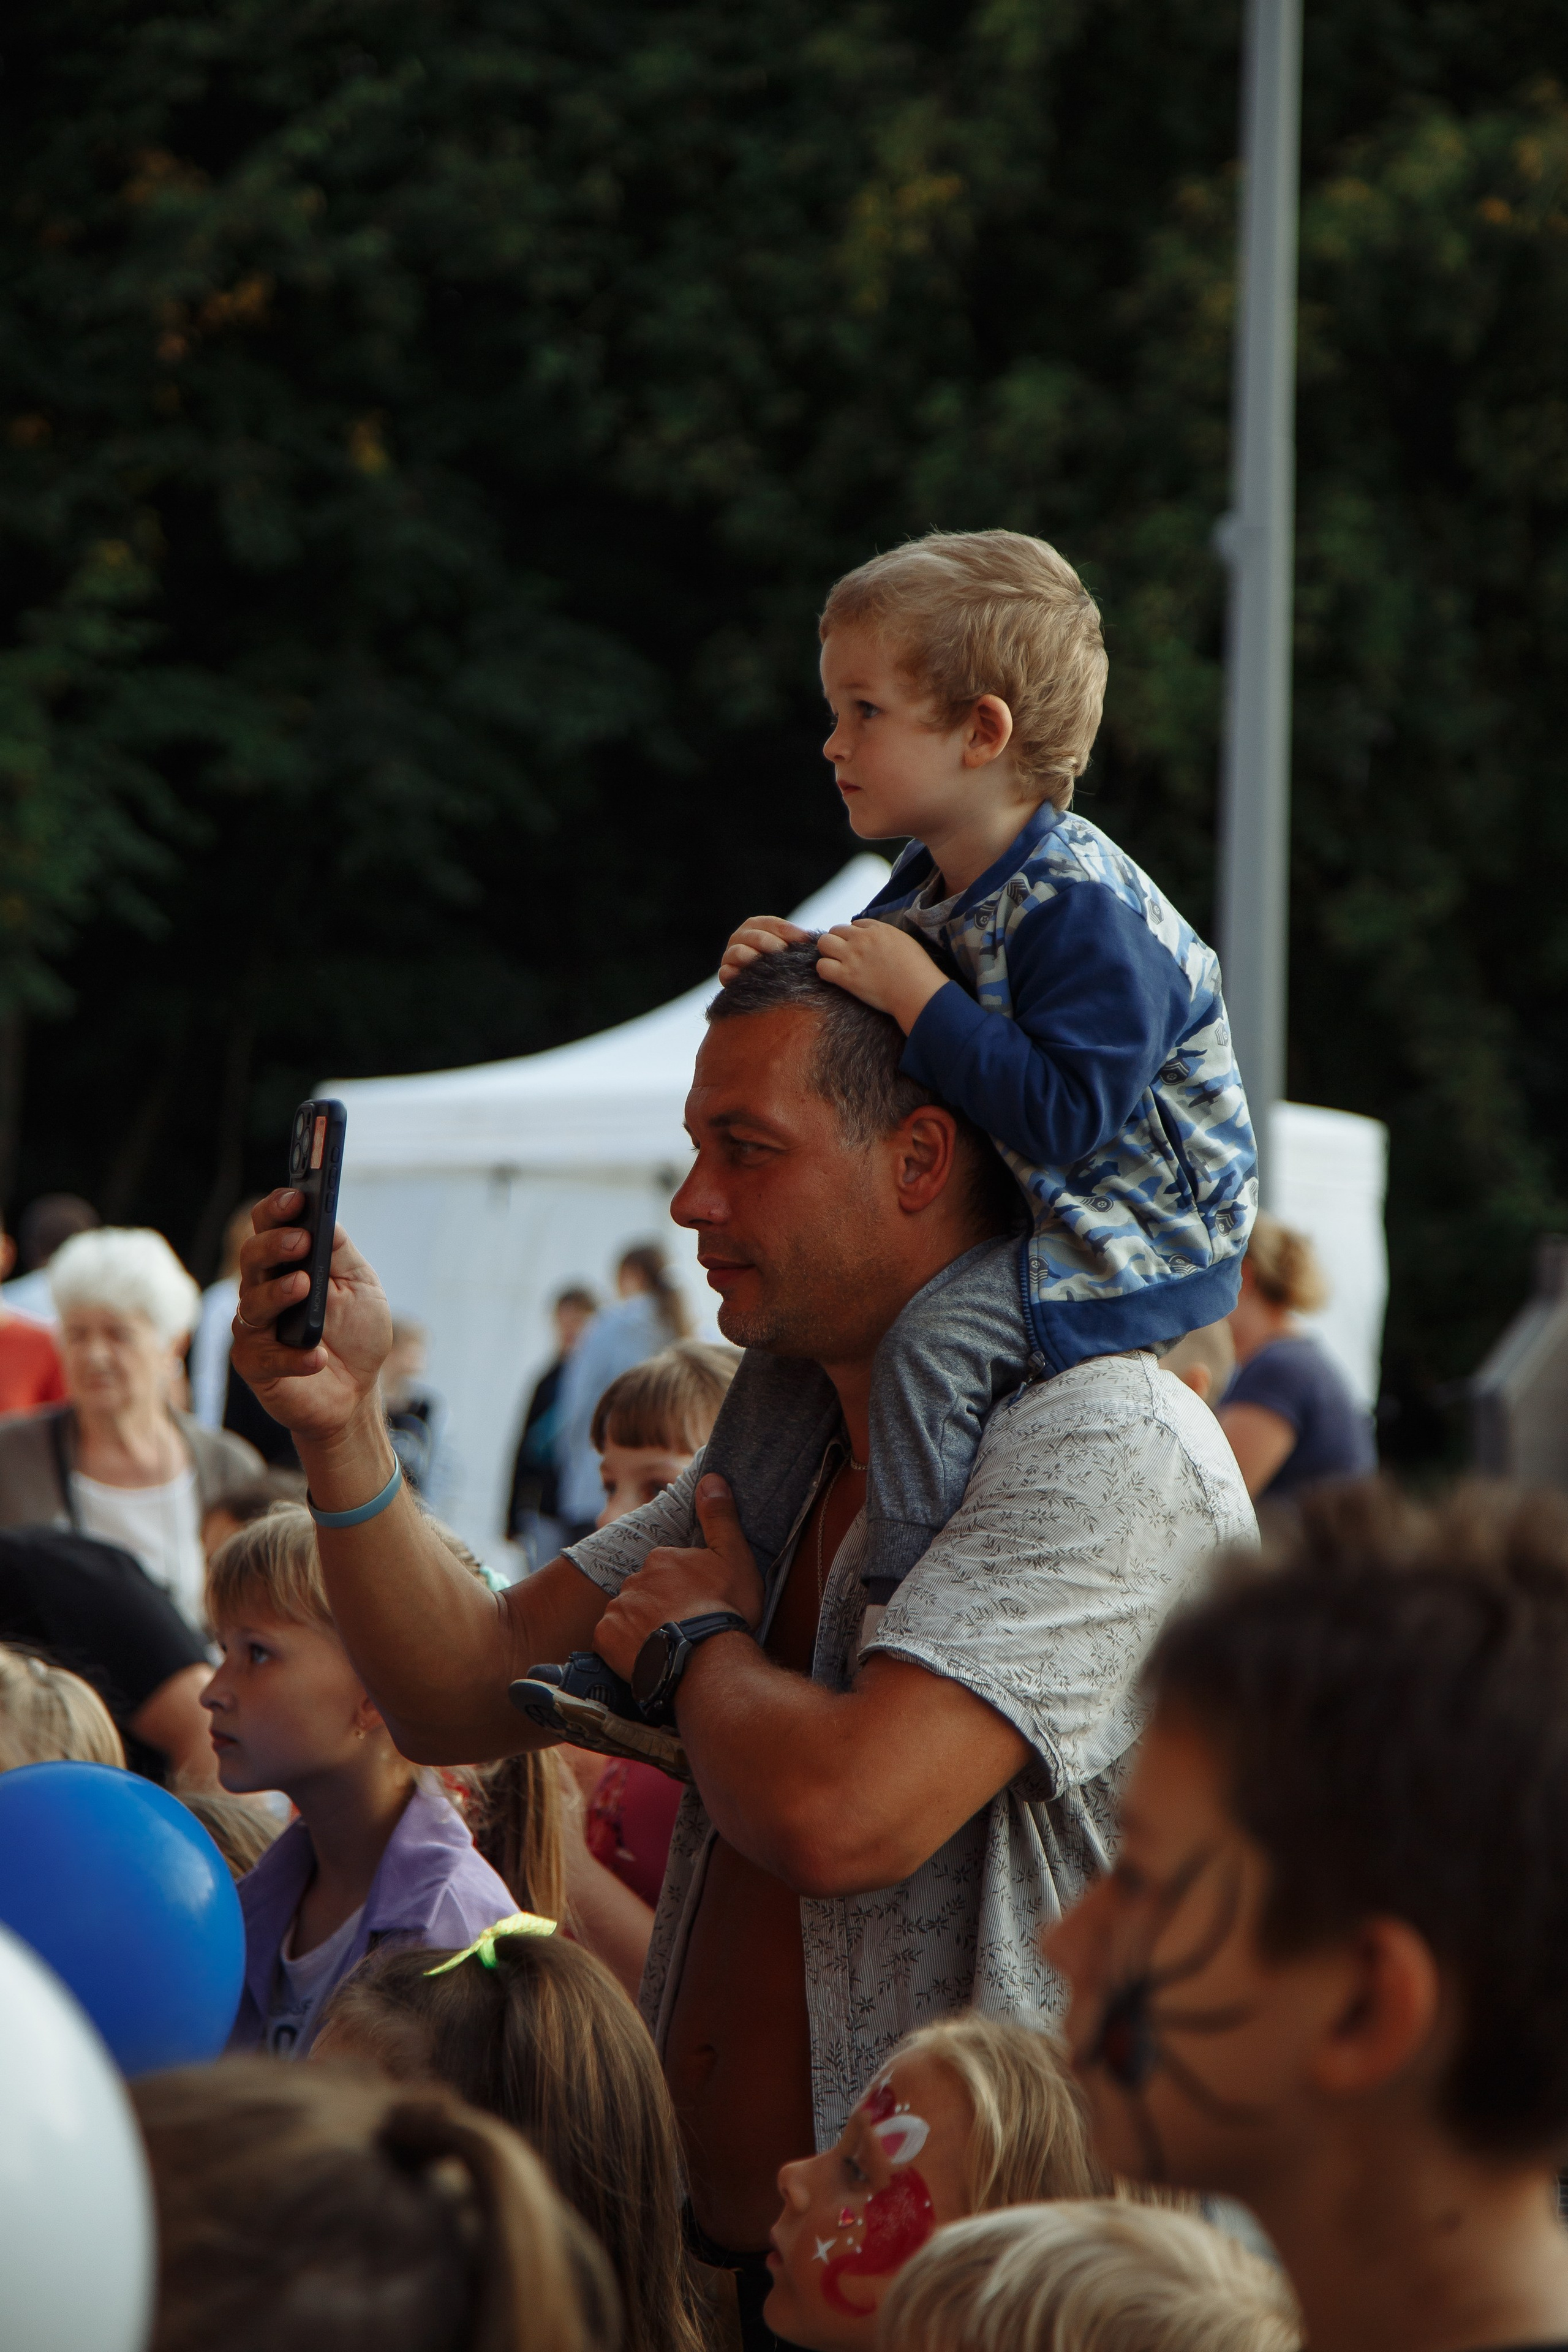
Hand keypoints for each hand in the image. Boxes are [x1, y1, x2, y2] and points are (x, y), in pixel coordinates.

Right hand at [229, 1191, 393, 1443]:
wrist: (357, 1392)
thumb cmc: (356, 1334)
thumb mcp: (361, 1287)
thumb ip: (341, 1254)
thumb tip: (326, 1218)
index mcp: (286, 1264)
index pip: (268, 1226)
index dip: (276, 1210)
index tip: (295, 1198)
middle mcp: (263, 1290)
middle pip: (252, 1258)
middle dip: (274, 1245)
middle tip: (300, 1241)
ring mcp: (256, 1329)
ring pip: (252, 1304)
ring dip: (278, 1293)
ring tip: (303, 1287)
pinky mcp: (256, 1366)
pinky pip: (266, 1357)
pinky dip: (293, 1357)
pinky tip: (317, 1357)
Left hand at [592, 1475, 763, 1678]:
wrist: (709, 1662)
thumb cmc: (726, 1610)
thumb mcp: (734, 1557)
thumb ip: (720, 1517)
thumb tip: (711, 1477)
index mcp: (662, 1558)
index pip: (666, 1570)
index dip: (682, 1589)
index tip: (697, 1605)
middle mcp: (634, 1578)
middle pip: (644, 1592)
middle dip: (659, 1607)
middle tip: (683, 1628)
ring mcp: (617, 1608)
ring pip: (628, 1615)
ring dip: (642, 1627)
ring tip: (668, 1648)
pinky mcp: (605, 1638)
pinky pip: (610, 1641)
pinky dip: (624, 1648)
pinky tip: (647, 1658)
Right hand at [718, 914, 810, 985]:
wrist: (756, 982)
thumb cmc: (775, 961)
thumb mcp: (784, 946)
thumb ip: (795, 940)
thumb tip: (815, 940)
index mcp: (755, 925)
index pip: (773, 924)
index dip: (790, 931)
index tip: (806, 940)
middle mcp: (740, 936)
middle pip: (757, 937)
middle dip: (774, 945)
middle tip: (789, 956)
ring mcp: (729, 954)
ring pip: (740, 952)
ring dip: (756, 959)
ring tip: (772, 968)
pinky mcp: (724, 973)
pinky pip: (726, 972)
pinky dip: (736, 975)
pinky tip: (751, 979)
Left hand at [815, 920, 947, 1032]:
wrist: (916, 990)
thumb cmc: (918, 970)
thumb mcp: (906, 942)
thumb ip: (889, 938)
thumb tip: (880, 943)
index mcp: (878, 929)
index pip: (855, 924)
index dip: (854, 935)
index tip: (858, 946)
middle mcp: (862, 939)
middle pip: (835, 930)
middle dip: (837, 940)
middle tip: (843, 955)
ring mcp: (852, 956)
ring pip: (824, 943)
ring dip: (827, 952)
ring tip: (836, 963)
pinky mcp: (846, 976)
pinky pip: (822, 967)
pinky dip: (825, 970)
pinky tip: (834, 976)